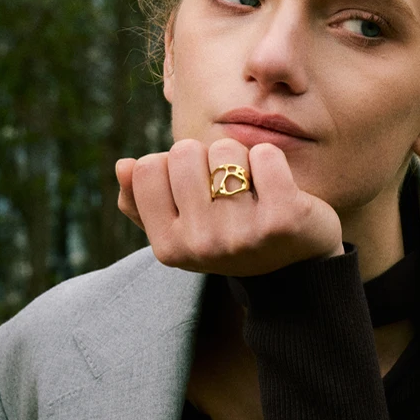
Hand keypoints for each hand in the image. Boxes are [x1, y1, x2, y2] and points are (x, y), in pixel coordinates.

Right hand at [115, 137, 344, 275]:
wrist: (296, 271)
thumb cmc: (232, 238)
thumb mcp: (182, 230)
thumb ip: (143, 202)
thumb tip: (123, 164)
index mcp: (168, 247)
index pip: (147, 167)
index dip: (173, 168)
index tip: (196, 192)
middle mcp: (201, 244)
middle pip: (185, 151)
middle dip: (207, 160)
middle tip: (228, 191)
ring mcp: (242, 233)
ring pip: (226, 148)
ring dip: (241, 160)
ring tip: (253, 193)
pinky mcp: (283, 218)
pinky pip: (265, 154)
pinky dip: (272, 160)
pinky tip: (278, 188)